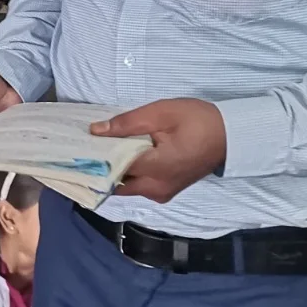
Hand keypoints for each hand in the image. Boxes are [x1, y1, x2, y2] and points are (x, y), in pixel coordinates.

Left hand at [92, 99, 226, 202]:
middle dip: (99, 167)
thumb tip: (95, 131)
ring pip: (126, 186)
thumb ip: (127, 123)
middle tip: (84, 148)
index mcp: (155, 169)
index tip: (75, 147)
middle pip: (116, 182)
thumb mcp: (162, 113)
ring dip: (113, 170)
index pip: (112, 168)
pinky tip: (119, 155)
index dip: (92, 157)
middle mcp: (156, 189)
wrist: (231, 136)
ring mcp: (162, 193)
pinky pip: (139, 186)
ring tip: (99, 149)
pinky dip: (127, 173)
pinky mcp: (167, 191)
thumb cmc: (198, 120)